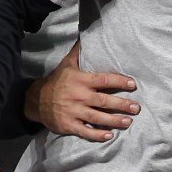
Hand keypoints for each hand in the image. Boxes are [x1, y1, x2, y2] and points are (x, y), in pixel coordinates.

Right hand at [24, 40, 139, 140]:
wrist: (35, 100)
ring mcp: (73, 112)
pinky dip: (97, 135)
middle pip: (103, 101)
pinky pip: (85, 131)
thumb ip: (79, 52)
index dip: (119, 82)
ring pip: (97, 117)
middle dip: (121, 104)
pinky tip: (109, 136)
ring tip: (128, 122)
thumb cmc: (57, 81)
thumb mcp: (67, 64)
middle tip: (136, 108)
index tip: (133, 84)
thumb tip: (87, 35)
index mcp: (80, 80)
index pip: (103, 80)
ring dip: (114, 120)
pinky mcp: (68, 125)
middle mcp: (78, 96)